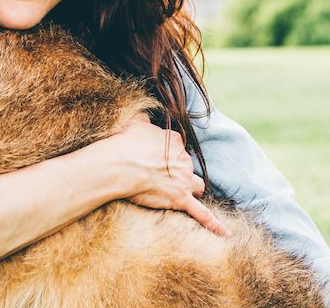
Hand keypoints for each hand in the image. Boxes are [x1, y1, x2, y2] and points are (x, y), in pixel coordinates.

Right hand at [98, 113, 228, 235]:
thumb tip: (146, 113)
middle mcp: (184, 160)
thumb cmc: (126, 143)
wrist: (120, 165)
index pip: (178, 146)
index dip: (168, 152)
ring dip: (192, 188)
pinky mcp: (180, 199)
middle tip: (159, 174)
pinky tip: (225, 234)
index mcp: (175, 141)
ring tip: (183, 192)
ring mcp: (184, 181)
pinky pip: (201, 213)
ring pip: (197, 185)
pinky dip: (214, 224)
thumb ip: (145, 117)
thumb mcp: (136, 122)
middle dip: (177, 171)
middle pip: (187, 166)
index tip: (156, 155)